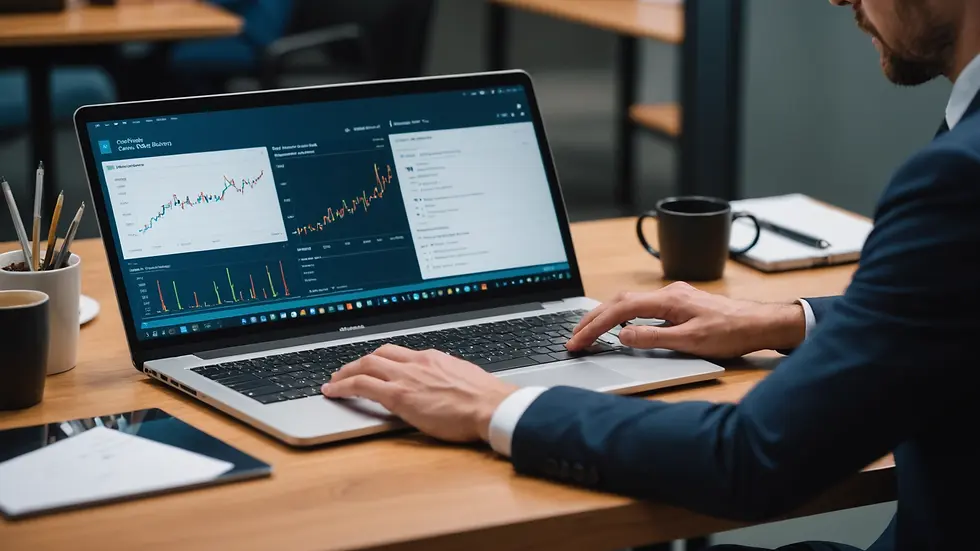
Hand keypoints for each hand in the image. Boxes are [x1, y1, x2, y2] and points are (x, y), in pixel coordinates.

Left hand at [322, 345, 518, 442]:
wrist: (492, 406)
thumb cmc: (485, 399)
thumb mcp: (464, 379)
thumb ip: (447, 379)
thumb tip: (443, 385)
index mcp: (432, 358)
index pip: (397, 352)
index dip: (379, 358)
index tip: (372, 364)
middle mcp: (416, 363)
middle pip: (377, 354)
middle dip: (357, 362)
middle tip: (344, 371)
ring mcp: (406, 378)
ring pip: (365, 366)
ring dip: (345, 372)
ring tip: (334, 381)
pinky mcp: (399, 396)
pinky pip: (362, 386)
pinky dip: (343, 387)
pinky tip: (333, 392)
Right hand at [566, 282, 805, 358]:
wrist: (761, 324)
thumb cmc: (731, 334)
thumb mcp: (690, 342)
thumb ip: (653, 338)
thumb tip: (622, 336)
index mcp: (667, 300)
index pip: (619, 311)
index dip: (595, 327)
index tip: (578, 342)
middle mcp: (668, 293)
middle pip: (618, 302)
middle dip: (592, 319)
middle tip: (573, 337)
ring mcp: (673, 296)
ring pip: (629, 301)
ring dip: (605, 316)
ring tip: (588, 332)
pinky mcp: (679, 304)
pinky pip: (642, 305)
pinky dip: (622, 315)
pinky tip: (620, 326)